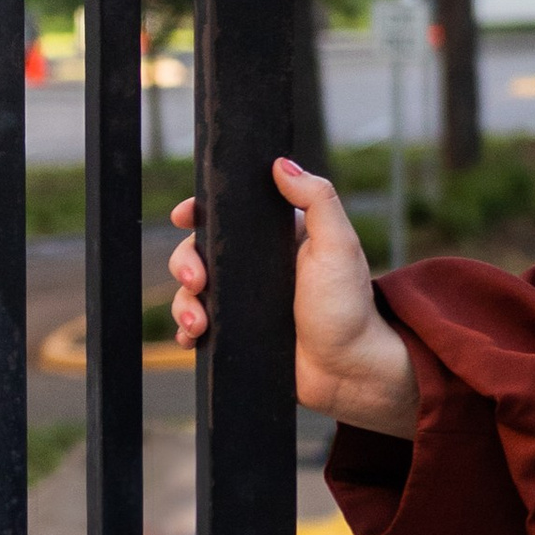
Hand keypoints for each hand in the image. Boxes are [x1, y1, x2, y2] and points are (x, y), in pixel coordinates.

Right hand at [166, 158, 421, 436]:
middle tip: (197, 279)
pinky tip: (192, 337)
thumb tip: (281, 163)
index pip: (229, 215)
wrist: (350, 372)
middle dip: (185, 262)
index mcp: (279, 238)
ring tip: (199, 322)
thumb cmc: (350, 308)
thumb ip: (317, 200)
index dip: (200, 212)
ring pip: (192, 290)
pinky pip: (197, 326)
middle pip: (200, 251)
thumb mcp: (339, 246)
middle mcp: (257, 267)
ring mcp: (245, 302)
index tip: (184, 215)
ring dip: (184, 302)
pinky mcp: (238, 333)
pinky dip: (187, 330)